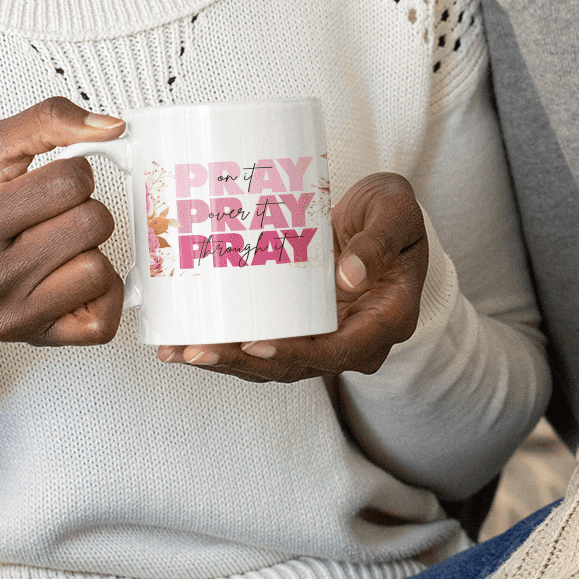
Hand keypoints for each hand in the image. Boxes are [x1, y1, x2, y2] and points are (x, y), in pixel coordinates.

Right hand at [0, 97, 126, 345]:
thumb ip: (49, 120)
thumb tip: (113, 127)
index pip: (71, 181)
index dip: (72, 172)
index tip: (46, 183)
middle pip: (93, 224)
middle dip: (83, 209)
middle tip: (51, 216)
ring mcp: (12, 315)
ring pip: (100, 270)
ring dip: (89, 251)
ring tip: (56, 247)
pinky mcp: (37, 341)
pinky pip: (104, 322)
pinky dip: (100, 294)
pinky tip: (70, 278)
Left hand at [156, 171, 427, 382]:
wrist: (388, 219)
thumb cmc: (395, 213)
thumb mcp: (397, 215)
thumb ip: (378, 241)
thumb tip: (350, 276)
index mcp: (388, 319)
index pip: (340, 351)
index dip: (297, 353)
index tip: (256, 345)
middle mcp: (357, 339)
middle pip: (298, 365)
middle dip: (244, 362)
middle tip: (198, 351)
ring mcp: (328, 337)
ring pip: (275, 363)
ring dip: (227, 362)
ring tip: (180, 352)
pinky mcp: (305, 328)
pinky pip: (266, 345)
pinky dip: (229, 347)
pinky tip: (186, 343)